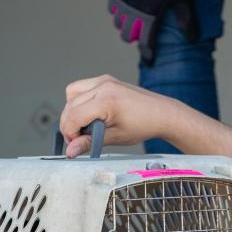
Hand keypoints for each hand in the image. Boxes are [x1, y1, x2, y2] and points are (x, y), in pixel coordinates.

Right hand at [60, 75, 195, 156]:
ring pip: (71, 94)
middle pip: (70, 106)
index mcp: (106, 100)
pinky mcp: (105, 80)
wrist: (161, 113)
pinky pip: (81, 88)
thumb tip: (70, 150)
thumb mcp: (114, 138)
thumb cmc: (143, 125)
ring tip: (85, 125)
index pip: (73, 116)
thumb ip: (89, 143)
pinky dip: (79, 101)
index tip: (75, 144)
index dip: (69, 133)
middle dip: (69, 124)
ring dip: (72, 111)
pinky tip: (90, 113)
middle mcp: (103, 86)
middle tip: (79, 139)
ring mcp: (103, 81)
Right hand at [108, 0, 197, 64]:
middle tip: (142, 35)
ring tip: (135, 21)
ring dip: (125, 26)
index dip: (148, 55)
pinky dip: (117, 12)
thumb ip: (186, 21)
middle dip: (134, 38)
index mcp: (150, 16)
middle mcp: (133, 12)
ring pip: (118, 24)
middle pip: (127, 37)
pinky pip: (111, 9)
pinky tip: (126, 9)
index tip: (149, 61)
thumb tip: (193, 41)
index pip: (145, 44)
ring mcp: (122, 2)